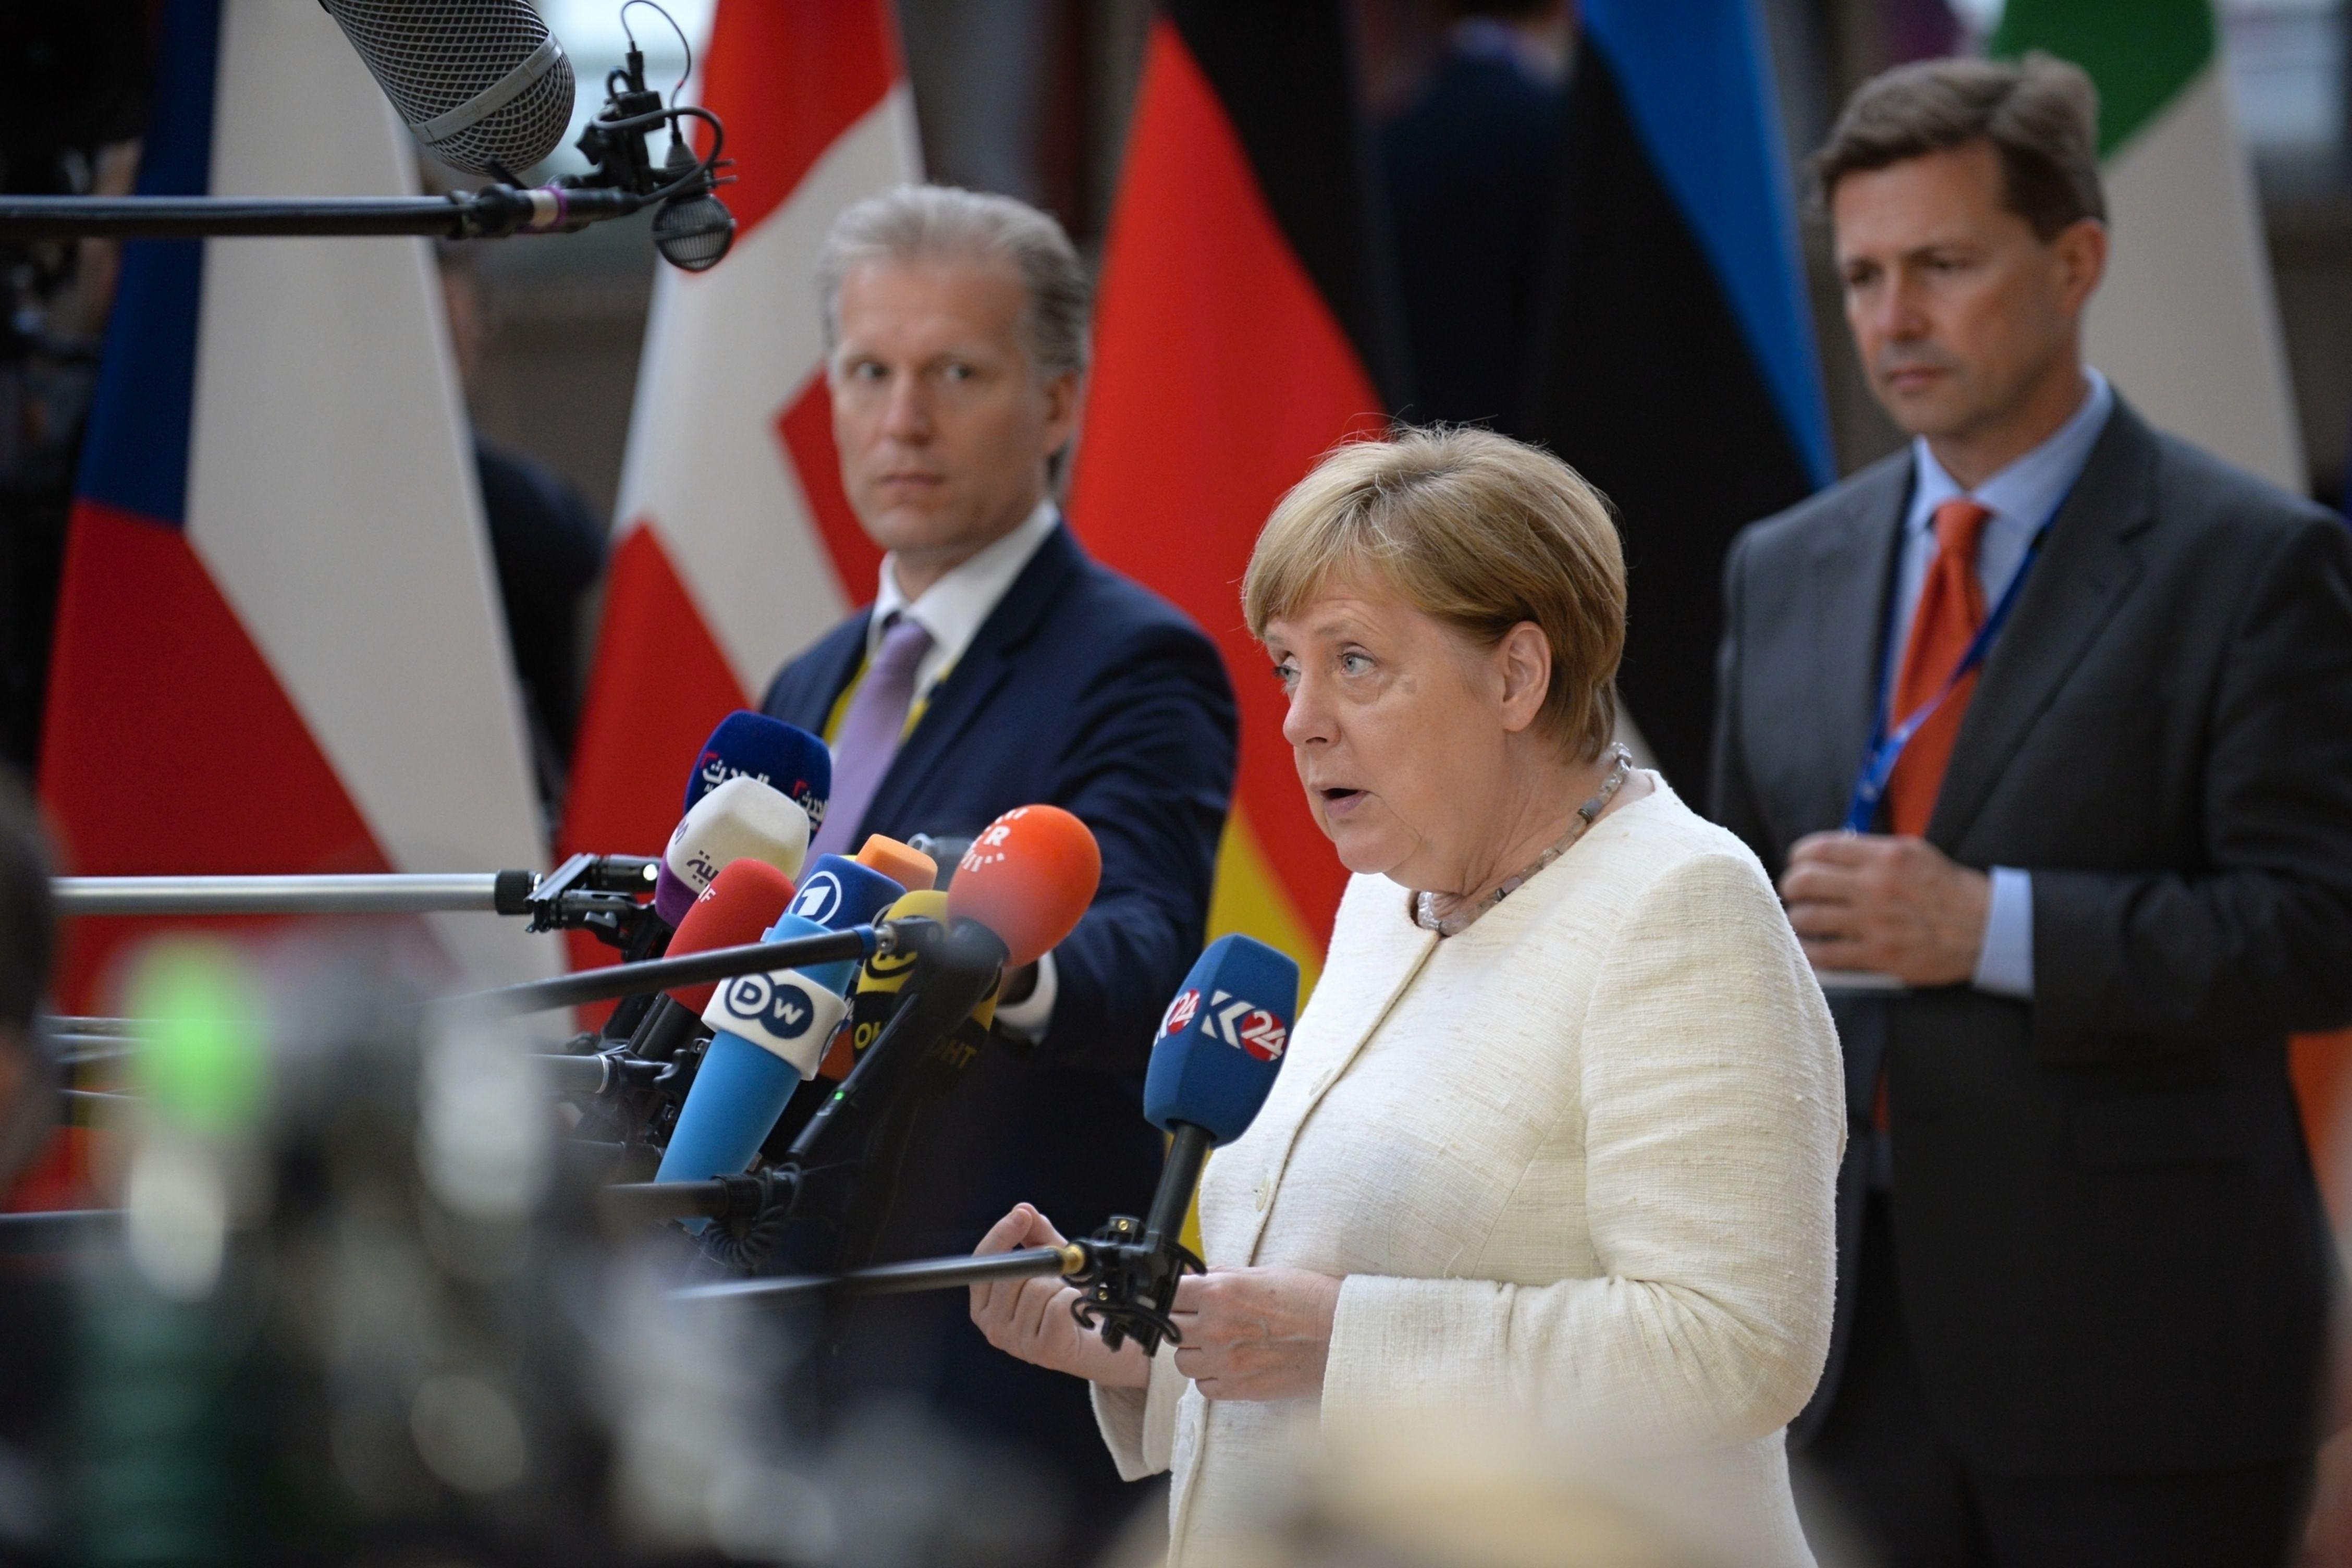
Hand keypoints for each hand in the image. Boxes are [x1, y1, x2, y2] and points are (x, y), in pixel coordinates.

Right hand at [969, 1204, 1147, 1387]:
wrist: (1098, 1341)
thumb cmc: (1067, 1302)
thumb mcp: (1050, 1263)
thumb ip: (1035, 1235)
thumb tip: (1023, 1209)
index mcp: (986, 1305)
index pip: (982, 1263)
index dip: (1001, 1235)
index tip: (1021, 1216)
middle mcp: (993, 1327)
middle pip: (1011, 1274)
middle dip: (1041, 1264)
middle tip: (1059, 1273)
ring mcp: (1016, 1344)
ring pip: (1037, 1288)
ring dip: (1060, 1285)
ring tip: (1067, 1297)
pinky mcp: (1043, 1351)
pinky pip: (1058, 1306)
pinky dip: (1073, 1300)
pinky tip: (1075, 1311)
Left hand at [1169, 1266, 1340, 1401]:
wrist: (1341, 1335)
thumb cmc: (1307, 1299)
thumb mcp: (1261, 1274)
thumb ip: (1220, 1277)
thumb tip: (1193, 1279)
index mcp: (1220, 1293)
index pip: (1170, 1295)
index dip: (1175, 1297)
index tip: (1181, 1299)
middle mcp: (1215, 1328)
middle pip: (1171, 1329)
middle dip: (1184, 1323)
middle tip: (1205, 1321)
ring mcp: (1224, 1362)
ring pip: (1182, 1362)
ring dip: (1196, 1353)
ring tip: (1221, 1344)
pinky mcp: (1237, 1389)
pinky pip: (1203, 1387)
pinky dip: (1212, 1377)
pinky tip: (1232, 1364)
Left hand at [1779, 832, 1989, 986]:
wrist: (1987, 928)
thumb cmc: (1948, 888)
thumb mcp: (1914, 853)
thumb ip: (1871, 851)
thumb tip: (1828, 854)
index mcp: (1884, 856)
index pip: (1819, 849)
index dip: (1799, 857)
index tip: (1798, 864)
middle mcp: (1876, 887)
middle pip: (1804, 881)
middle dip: (1790, 887)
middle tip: (1794, 893)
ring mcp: (1876, 923)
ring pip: (1806, 918)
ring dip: (1798, 919)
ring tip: (1804, 920)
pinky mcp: (1879, 956)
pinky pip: (1824, 956)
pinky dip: (1809, 952)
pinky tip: (1811, 948)